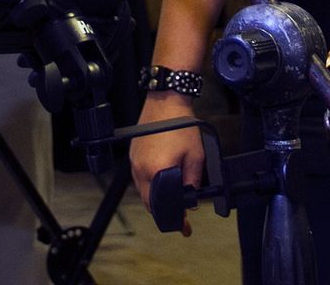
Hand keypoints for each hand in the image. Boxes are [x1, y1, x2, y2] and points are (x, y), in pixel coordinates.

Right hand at [130, 92, 204, 236]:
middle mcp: (141, 170)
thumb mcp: (195, 156)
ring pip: (143, 191)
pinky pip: (139, 178)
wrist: (165, 101)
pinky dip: (150, 185)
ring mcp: (134, 162)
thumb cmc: (180, 125)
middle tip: (179, 215)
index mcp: (157, 172)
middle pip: (149, 202)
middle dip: (164, 211)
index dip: (175, 219)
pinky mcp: (133, 155)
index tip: (183, 227)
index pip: (162, 206)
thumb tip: (191, 197)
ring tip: (172, 198)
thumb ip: (192, 180)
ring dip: (156, 198)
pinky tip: (161, 182)